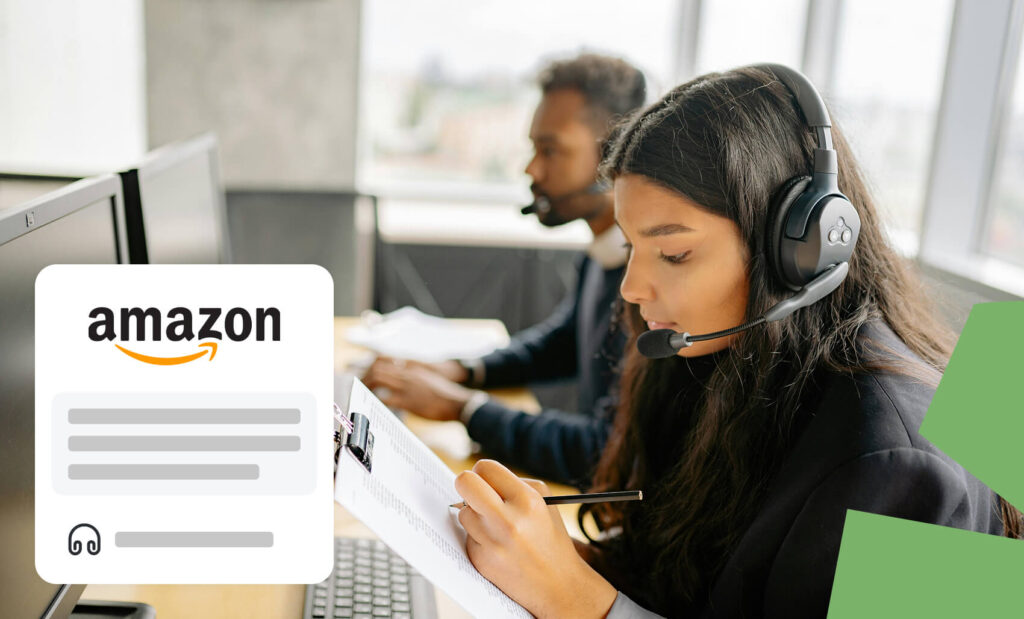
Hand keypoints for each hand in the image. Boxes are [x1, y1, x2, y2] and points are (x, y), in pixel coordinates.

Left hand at [363, 360, 472, 420]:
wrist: (458, 403)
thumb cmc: (445, 393)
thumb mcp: (428, 378)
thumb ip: (414, 375)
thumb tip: (402, 379)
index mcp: (413, 366)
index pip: (384, 358)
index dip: (371, 365)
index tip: (366, 374)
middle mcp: (408, 373)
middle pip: (377, 367)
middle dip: (365, 376)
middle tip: (361, 386)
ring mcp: (408, 386)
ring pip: (378, 378)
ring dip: (367, 386)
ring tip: (364, 394)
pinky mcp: (409, 401)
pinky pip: (386, 398)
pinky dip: (377, 400)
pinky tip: (374, 405)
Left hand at [454, 460, 617, 617]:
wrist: (558, 586)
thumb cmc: (550, 539)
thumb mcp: (544, 502)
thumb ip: (514, 484)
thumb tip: (480, 477)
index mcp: (527, 501)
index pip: (485, 468)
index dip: (483, 473)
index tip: (486, 480)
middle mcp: (508, 521)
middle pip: (464, 483)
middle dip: (466, 485)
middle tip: (474, 493)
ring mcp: (492, 543)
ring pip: (463, 512)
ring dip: (475, 515)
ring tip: (496, 527)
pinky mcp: (480, 560)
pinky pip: (467, 536)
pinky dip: (478, 538)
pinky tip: (498, 547)